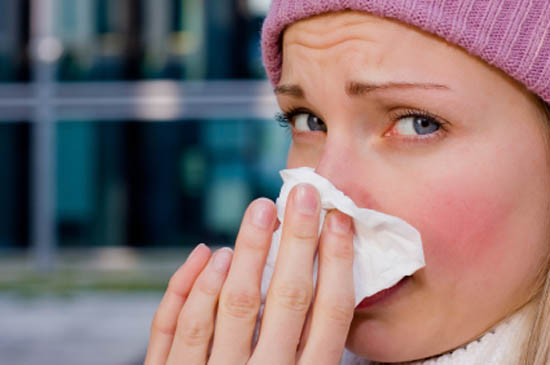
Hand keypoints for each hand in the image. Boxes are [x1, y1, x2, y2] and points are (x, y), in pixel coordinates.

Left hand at [144, 184, 354, 363]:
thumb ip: (314, 351)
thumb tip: (327, 286)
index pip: (328, 316)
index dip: (337, 264)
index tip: (340, 221)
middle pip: (283, 300)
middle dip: (296, 242)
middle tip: (301, 194)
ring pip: (230, 305)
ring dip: (246, 253)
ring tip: (259, 213)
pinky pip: (176, 327)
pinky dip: (190, 286)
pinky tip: (210, 252)